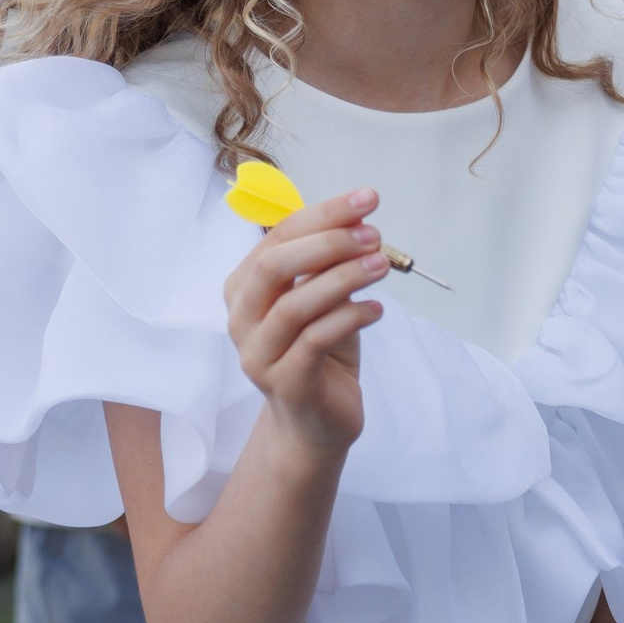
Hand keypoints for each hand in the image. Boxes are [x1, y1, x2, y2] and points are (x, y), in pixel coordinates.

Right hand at [225, 188, 386, 459]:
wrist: (317, 423)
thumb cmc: (321, 354)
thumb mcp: (325, 300)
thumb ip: (330, 265)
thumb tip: (358, 218)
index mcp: (245, 289)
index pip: (277, 238)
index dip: (322, 214)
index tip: (367, 199)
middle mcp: (241, 320)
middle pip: (273, 267)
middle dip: (327, 242)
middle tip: (374, 234)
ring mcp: (258, 355)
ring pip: (295, 305)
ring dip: (343, 278)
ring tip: (382, 264)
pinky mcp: (285, 383)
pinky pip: (315, 341)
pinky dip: (349, 317)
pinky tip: (377, 308)